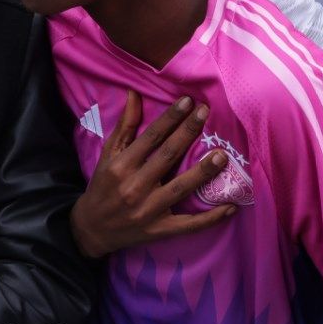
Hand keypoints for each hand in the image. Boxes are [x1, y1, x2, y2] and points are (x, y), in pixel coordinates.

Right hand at [69, 92, 236, 258]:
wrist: (91, 230)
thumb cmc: (103, 186)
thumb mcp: (108, 155)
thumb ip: (124, 126)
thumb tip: (134, 93)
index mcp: (122, 166)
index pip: (151, 137)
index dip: (170, 118)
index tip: (188, 101)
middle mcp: (134, 187)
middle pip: (167, 156)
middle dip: (188, 132)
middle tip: (207, 112)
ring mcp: (148, 210)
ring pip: (180, 188)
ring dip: (202, 172)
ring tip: (222, 155)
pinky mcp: (159, 230)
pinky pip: (188, 225)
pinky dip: (210, 219)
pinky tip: (230, 207)